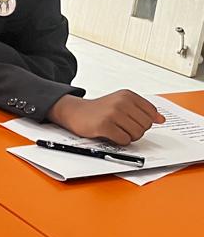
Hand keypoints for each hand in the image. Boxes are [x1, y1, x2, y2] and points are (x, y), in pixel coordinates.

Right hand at [48, 91, 164, 144]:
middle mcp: (121, 102)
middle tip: (122, 126)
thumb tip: (161, 119)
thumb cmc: (100, 110)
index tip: (132, 120)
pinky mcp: (104, 125)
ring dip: (128, 136)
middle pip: (146, 125)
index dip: (144, 121)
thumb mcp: (122, 104)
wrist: (75, 112)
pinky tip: (111, 134)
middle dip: (136, 130)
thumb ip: (143, 110)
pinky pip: (124, 140)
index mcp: (127, 95)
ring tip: (117, 130)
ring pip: (137, 134)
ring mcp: (112, 113)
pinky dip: (119, 141)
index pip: (151, 113)